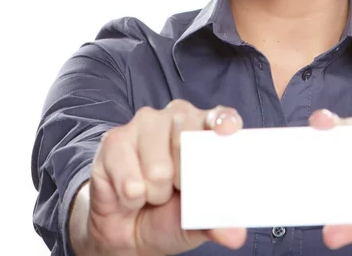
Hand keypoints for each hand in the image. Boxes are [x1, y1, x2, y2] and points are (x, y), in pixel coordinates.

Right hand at [72, 101, 246, 255]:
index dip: (225, 122)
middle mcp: (178, 116)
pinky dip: (132, 197)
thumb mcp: (199, 220)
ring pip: (158, 168)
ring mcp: (146, 123)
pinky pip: (130, 180)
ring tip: (153, 192)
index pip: (221, 116)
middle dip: (184, 180)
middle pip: (186, 142)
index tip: (227, 132)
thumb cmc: (170, 214)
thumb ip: (218, 221)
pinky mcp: (115, 139)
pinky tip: (131, 193)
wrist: (127, 231)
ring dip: (156, 192)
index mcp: (207, 128)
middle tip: (177, 189)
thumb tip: (236, 235)